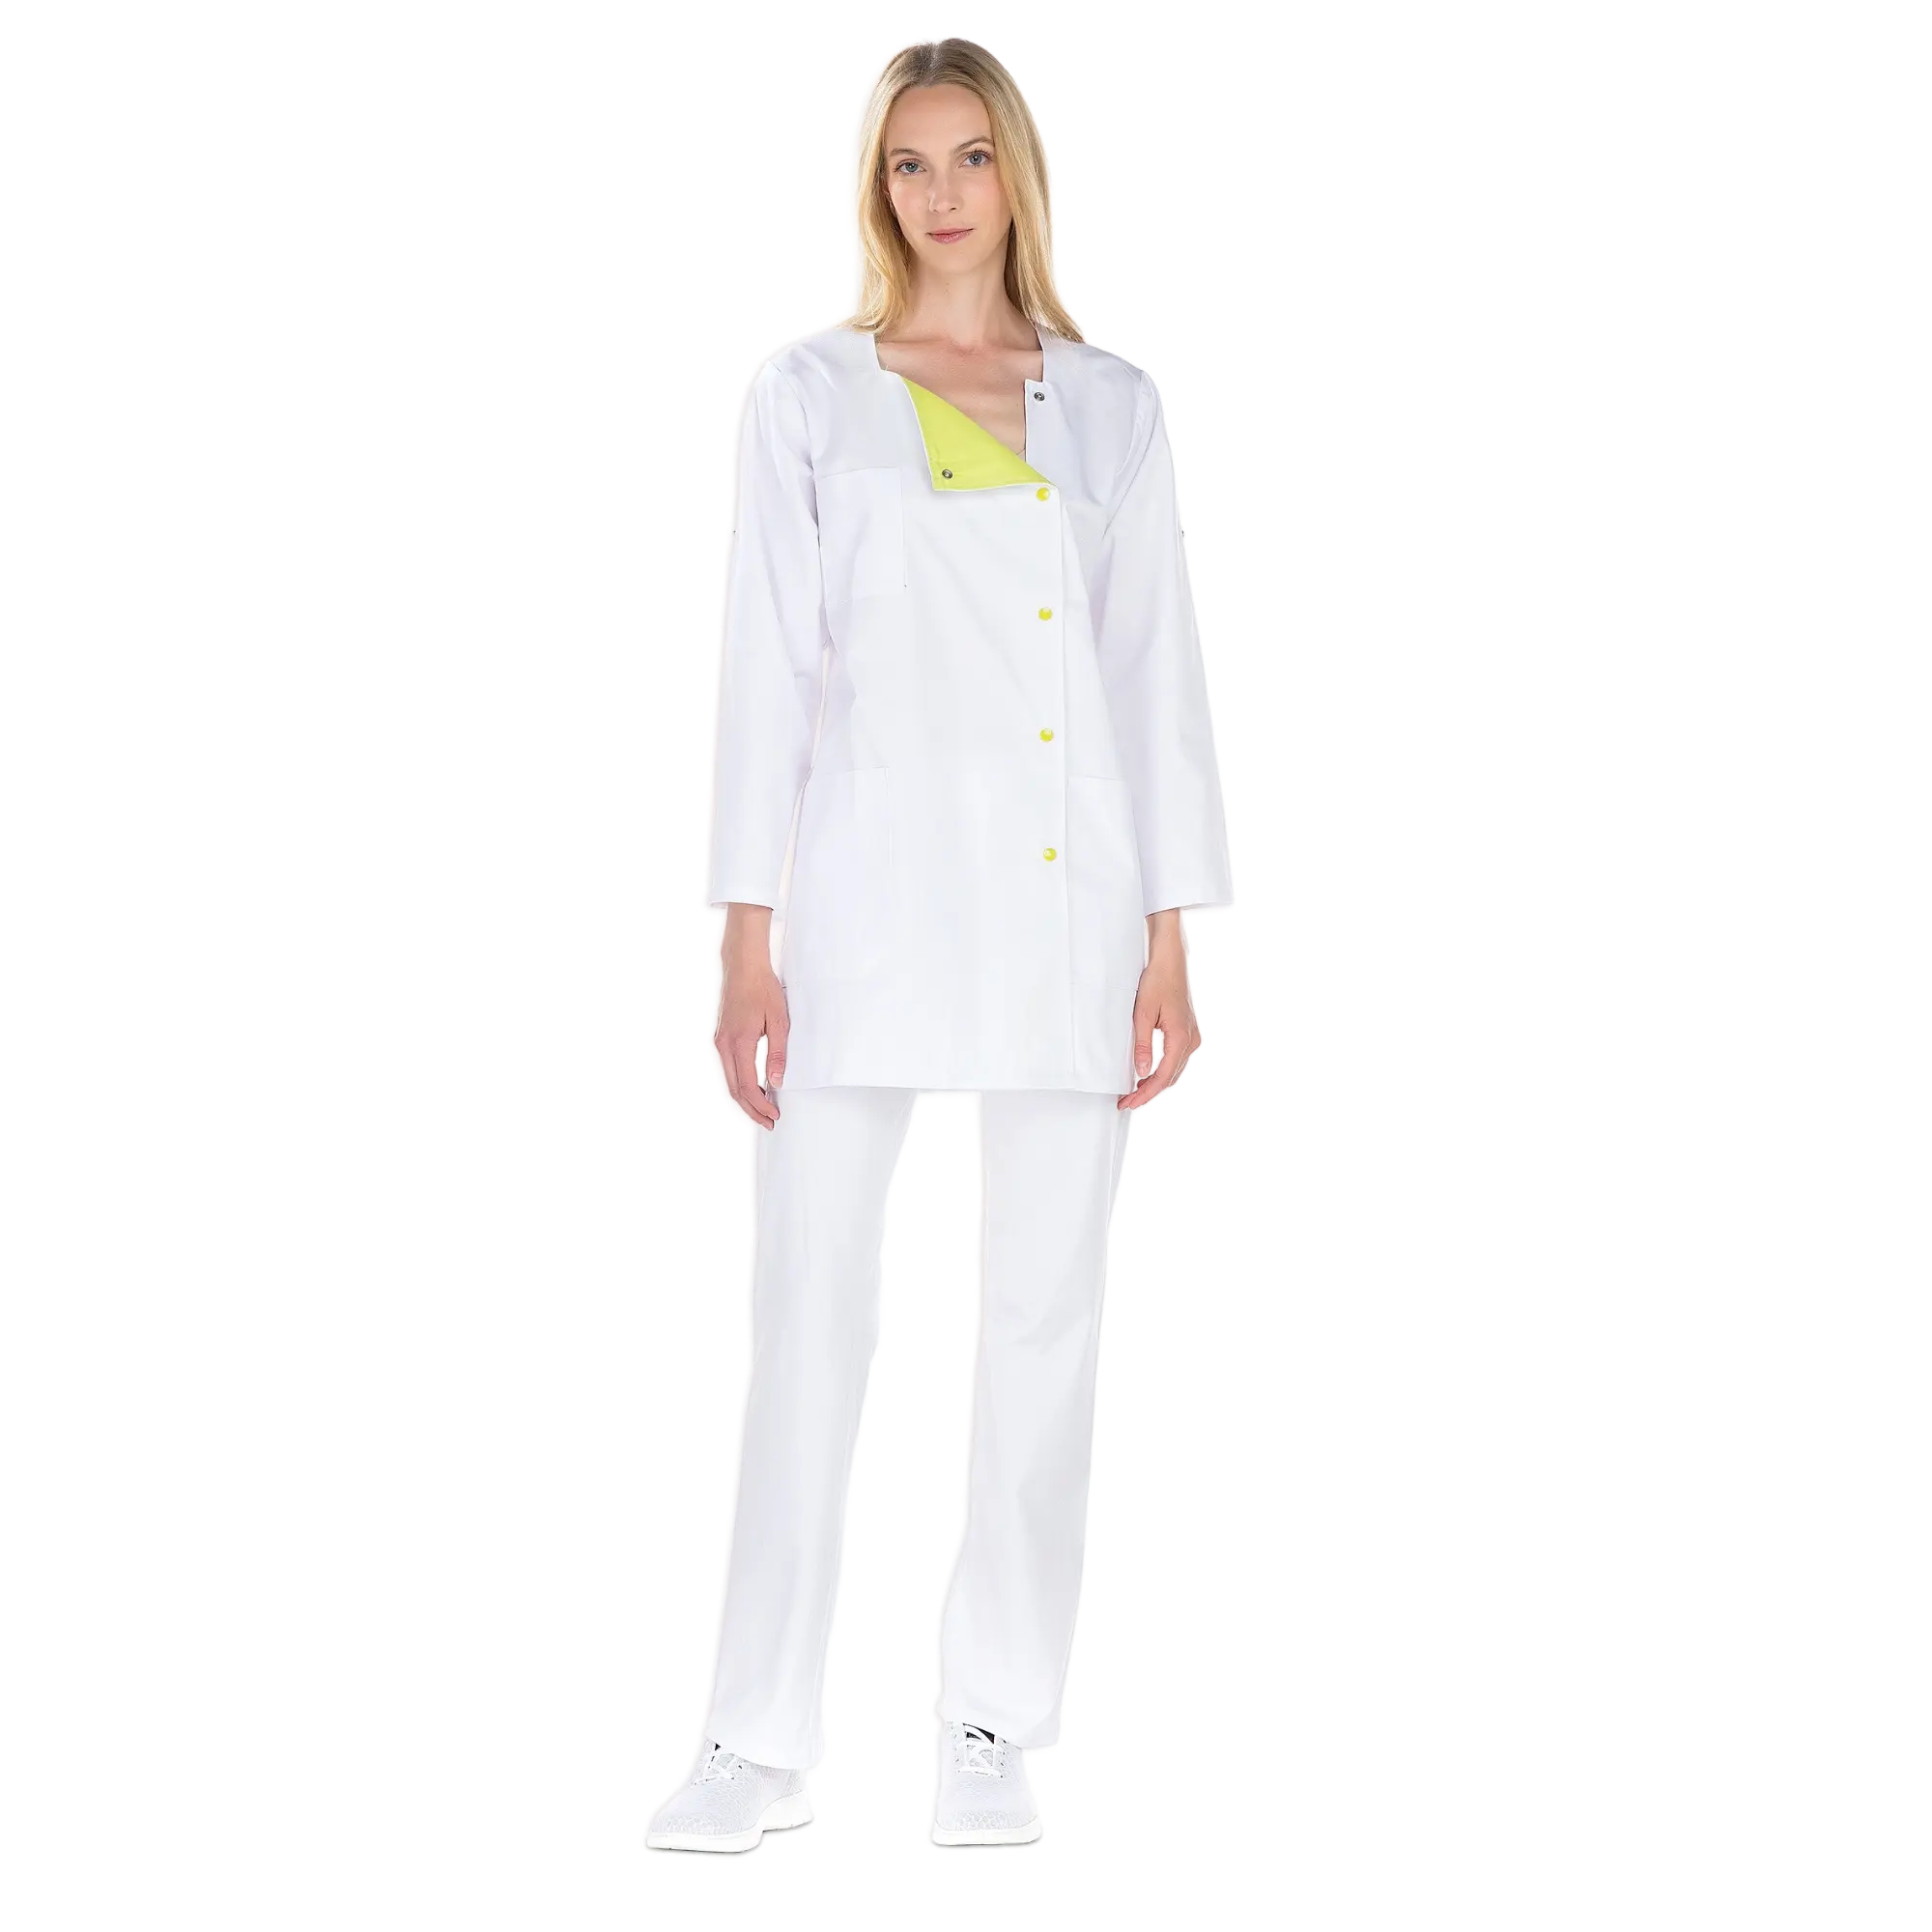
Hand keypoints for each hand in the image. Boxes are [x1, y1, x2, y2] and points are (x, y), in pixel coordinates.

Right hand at [708, 905, 787, 1129]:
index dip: (760, 1105)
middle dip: (750, 1111)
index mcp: (739, 1042)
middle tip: (767, 1124)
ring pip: (723, 1084)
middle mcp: (723, 1046)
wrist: (742, 967)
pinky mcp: (716, 1040)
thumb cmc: (762, 989)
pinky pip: (720, 1072)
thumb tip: (775, 1082)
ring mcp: (716, 1043)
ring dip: (738, 1104)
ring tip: (753, 1118)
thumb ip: (777, 1053)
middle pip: (732, 1090)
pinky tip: (739, 1097)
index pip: (747, 1086)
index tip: (773, 1115)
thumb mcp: (778, 1020)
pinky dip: (730, 1089)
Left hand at [1119, 937, 1201, 1110]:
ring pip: (1173, 1071)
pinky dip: (1162, 1071)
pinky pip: (1176, 1060)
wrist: (1171, 963)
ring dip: (1155, 1084)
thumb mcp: (1143, 1014)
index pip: (1162, 1077)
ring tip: (1136, 1092)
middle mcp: (1189, 1041)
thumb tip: (1140, 1070)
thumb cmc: (1159, 981)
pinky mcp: (1187, 1033)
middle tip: (1128, 1102)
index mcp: (1180, 1038)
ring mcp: (1191, 1037)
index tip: (1130, 1102)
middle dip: (1148, 1093)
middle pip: (1169, 1078)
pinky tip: (1149, 1075)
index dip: (1144, 1094)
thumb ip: (1142, 1045)